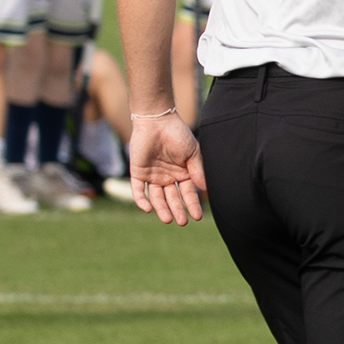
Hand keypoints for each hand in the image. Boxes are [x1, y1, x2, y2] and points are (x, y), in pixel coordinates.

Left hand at [127, 110, 202, 224]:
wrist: (157, 121)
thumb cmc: (178, 135)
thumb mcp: (192, 154)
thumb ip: (197, 171)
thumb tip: (205, 190)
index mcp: (182, 174)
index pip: (188, 193)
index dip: (193, 205)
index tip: (198, 216)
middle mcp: (168, 178)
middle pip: (172, 198)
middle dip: (177, 210)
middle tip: (182, 222)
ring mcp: (152, 176)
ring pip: (156, 197)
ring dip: (161, 208)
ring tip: (167, 220)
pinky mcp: (138, 172)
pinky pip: (138, 190)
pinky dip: (141, 199)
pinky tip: (148, 209)